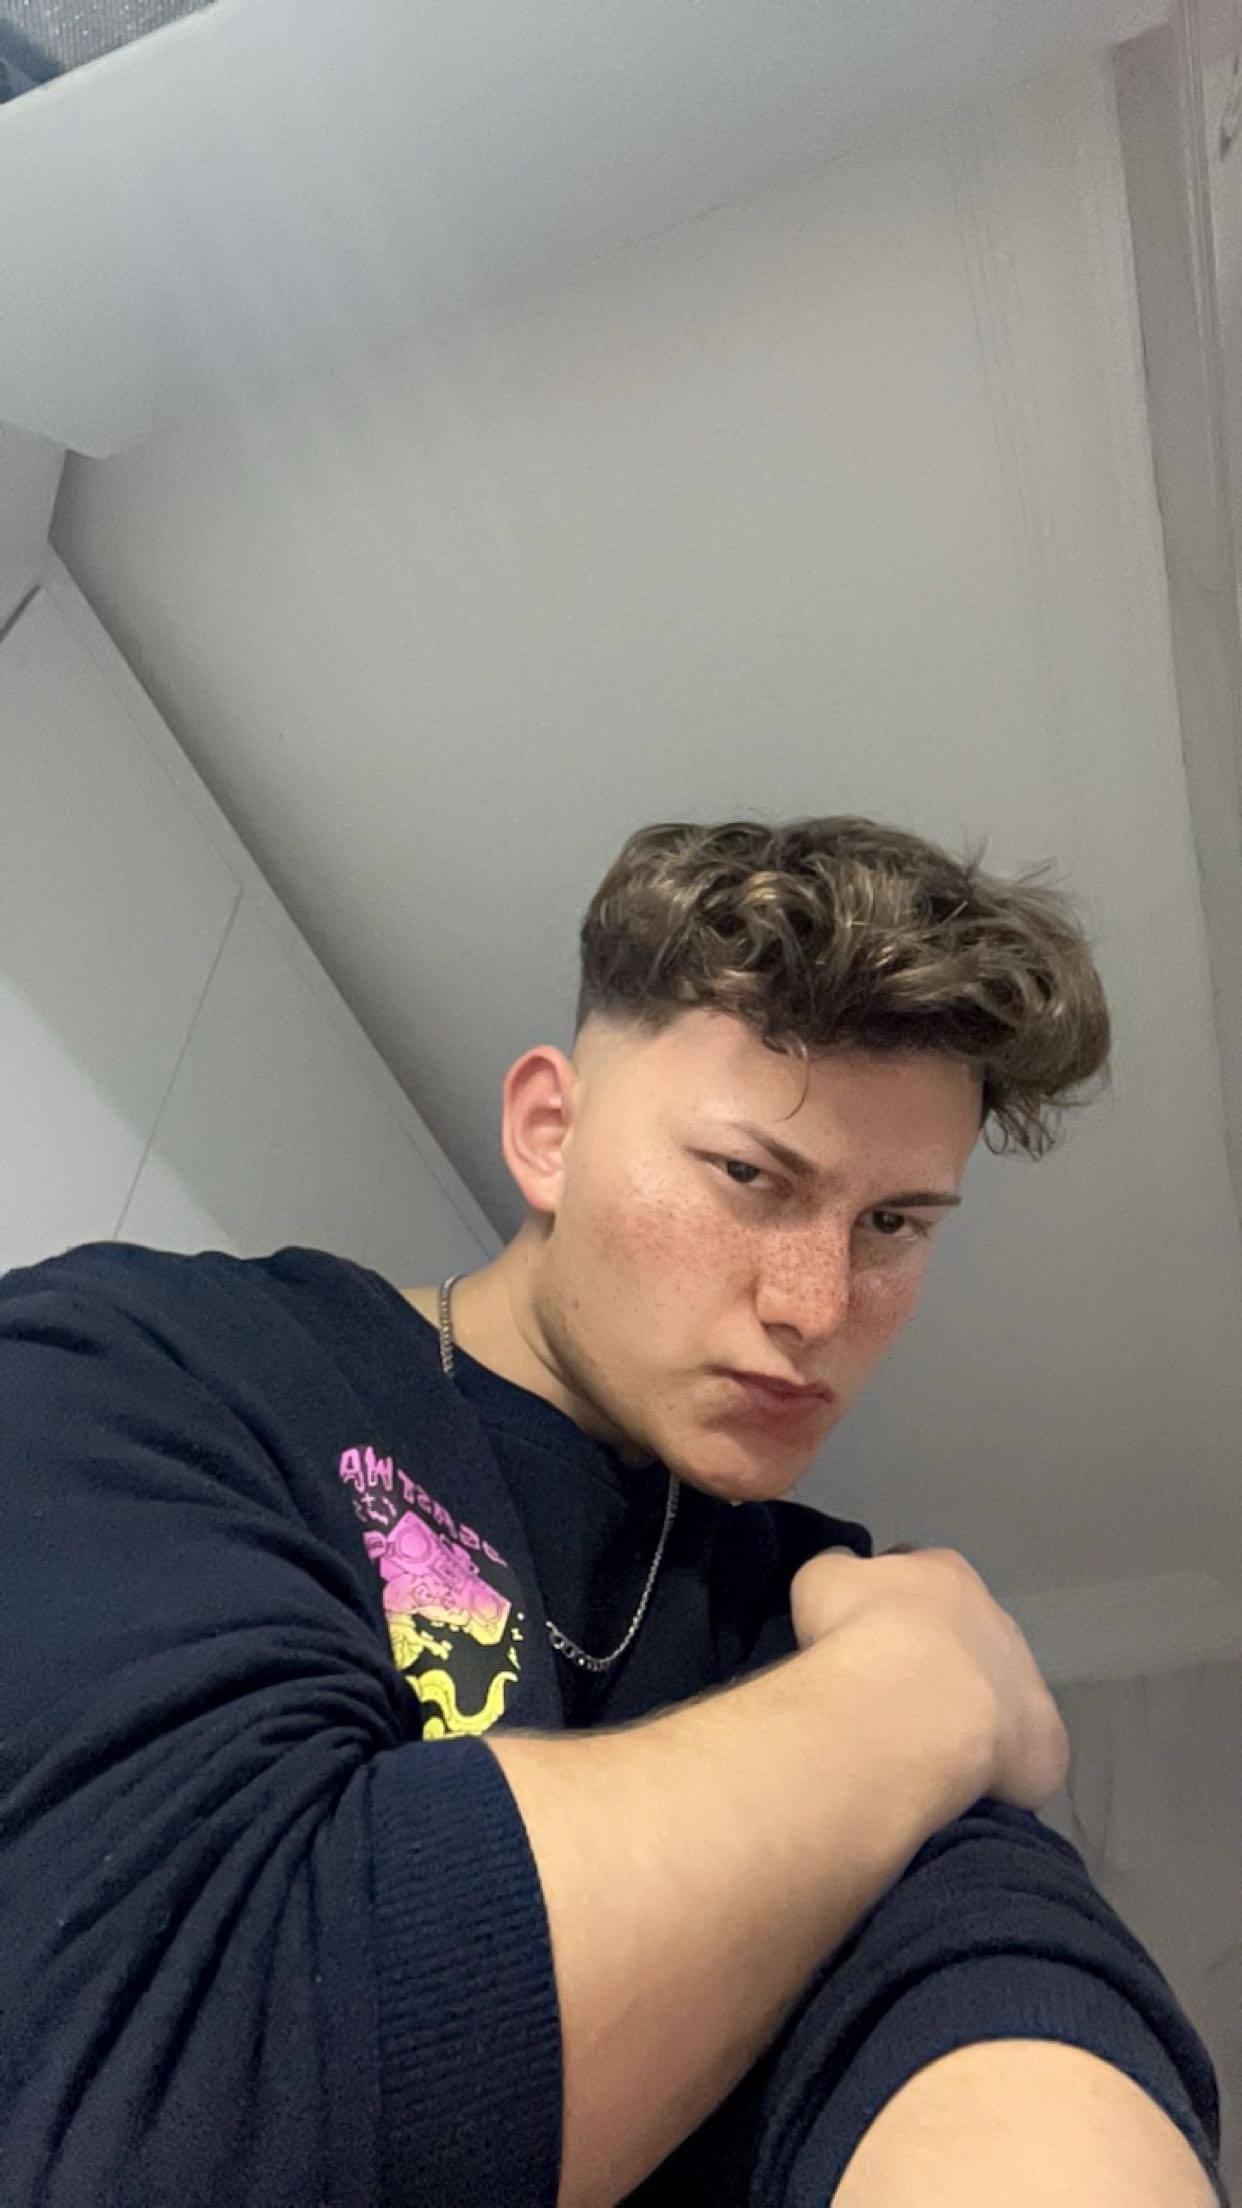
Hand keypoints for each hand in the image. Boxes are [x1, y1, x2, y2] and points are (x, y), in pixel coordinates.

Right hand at [789, 1545, 1068, 1812]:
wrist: (901, 1708)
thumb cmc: (856, 1636)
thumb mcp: (821, 1580)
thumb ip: (842, 1573)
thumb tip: (848, 1581)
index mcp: (946, 1573)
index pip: (925, 1575)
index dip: (896, 1607)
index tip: (870, 1633)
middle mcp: (997, 1619)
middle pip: (969, 1636)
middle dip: (938, 1660)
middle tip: (894, 1693)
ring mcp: (1028, 1680)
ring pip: (1000, 1695)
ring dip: (970, 1713)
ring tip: (923, 1744)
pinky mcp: (1044, 1744)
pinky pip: (1024, 1757)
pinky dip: (998, 1770)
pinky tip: (960, 1781)